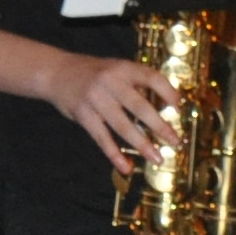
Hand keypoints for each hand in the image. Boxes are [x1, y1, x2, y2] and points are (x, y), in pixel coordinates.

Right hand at [46, 54, 181, 177]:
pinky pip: (102, 138)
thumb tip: (166, 104)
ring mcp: (96, 99)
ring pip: (123, 126)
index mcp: (123, 68)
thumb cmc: (92, 73)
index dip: (167, 91)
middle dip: (160, 126)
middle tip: (176, 141)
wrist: (56, 72)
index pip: (151, 77)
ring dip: (142, 144)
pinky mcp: (83, 115)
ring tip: (157, 158)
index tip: (179, 107)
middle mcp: (110, 82)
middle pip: (140, 106)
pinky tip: (126, 167)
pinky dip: (114, 154)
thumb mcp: (115, 68)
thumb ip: (136, 82)